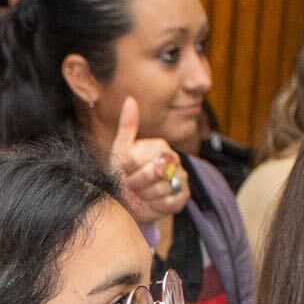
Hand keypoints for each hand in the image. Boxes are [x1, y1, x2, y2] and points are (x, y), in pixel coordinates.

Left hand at [105, 96, 190, 226]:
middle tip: (133, 184)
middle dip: (137, 183)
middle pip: (153, 172)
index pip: (139, 158)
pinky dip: (156, 205)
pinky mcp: (183, 196)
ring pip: (160, 188)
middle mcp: (173, 159)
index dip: (128, 169)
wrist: (128, 203)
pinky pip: (169, 201)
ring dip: (145, 195)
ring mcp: (181, 177)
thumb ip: (127, 127)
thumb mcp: (120, 151)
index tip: (125, 170)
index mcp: (159, 146)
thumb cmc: (123, 175)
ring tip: (142, 193)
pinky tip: (152, 202)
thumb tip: (130, 99)